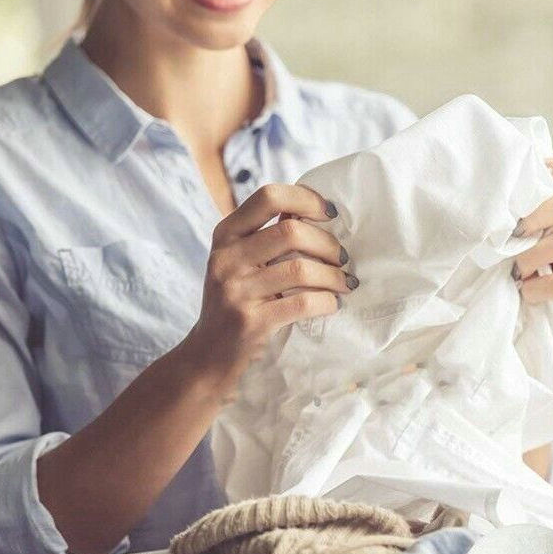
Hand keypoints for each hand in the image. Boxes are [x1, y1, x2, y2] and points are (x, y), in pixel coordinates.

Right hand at [185, 184, 355, 397]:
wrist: (207, 356)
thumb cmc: (235, 303)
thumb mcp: (239, 263)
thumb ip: (265, 237)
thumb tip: (312, 209)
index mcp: (226, 235)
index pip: (268, 197)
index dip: (306, 199)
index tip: (330, 213)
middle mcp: (226, 258)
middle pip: (291, 231)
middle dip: (328, 244)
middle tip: (343, 259)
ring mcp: (236, 291)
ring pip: (301, 268)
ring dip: (333, 276)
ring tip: (345, 284)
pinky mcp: (250, 322)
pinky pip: (303, 302)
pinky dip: (326, 302)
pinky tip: (332, 304)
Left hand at [511, 155, 552, 315]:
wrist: (511, 309)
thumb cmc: (499, 264)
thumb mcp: (497, 232)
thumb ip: (502, 211)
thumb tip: (479, 192)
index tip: (533, 181)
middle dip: (542, 214)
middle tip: (516, 232)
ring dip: (531, 257)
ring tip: (514, 271)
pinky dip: (537, 288)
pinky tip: (524, 291)